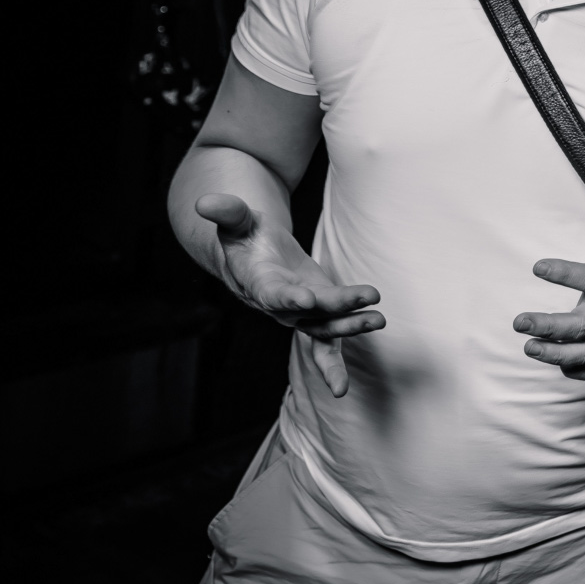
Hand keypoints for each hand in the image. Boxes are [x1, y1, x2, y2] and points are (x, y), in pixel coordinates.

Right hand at [195, 194, 382, 397]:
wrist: (253, 255)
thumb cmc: (245, 237)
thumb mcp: (237, 221)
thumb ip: (227, 213)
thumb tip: (205, 201)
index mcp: (259, 285)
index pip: (274, 294)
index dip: (287, 297)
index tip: (305, 298)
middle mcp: (279, 307)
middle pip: (309, 313)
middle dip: (336, 309)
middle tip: (363, 303)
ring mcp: (301, 314)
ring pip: (325, 328)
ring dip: (352, 326)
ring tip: (379, 319)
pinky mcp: (318, 314)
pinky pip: (328, 342)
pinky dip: (335, 363)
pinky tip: (346, 382)